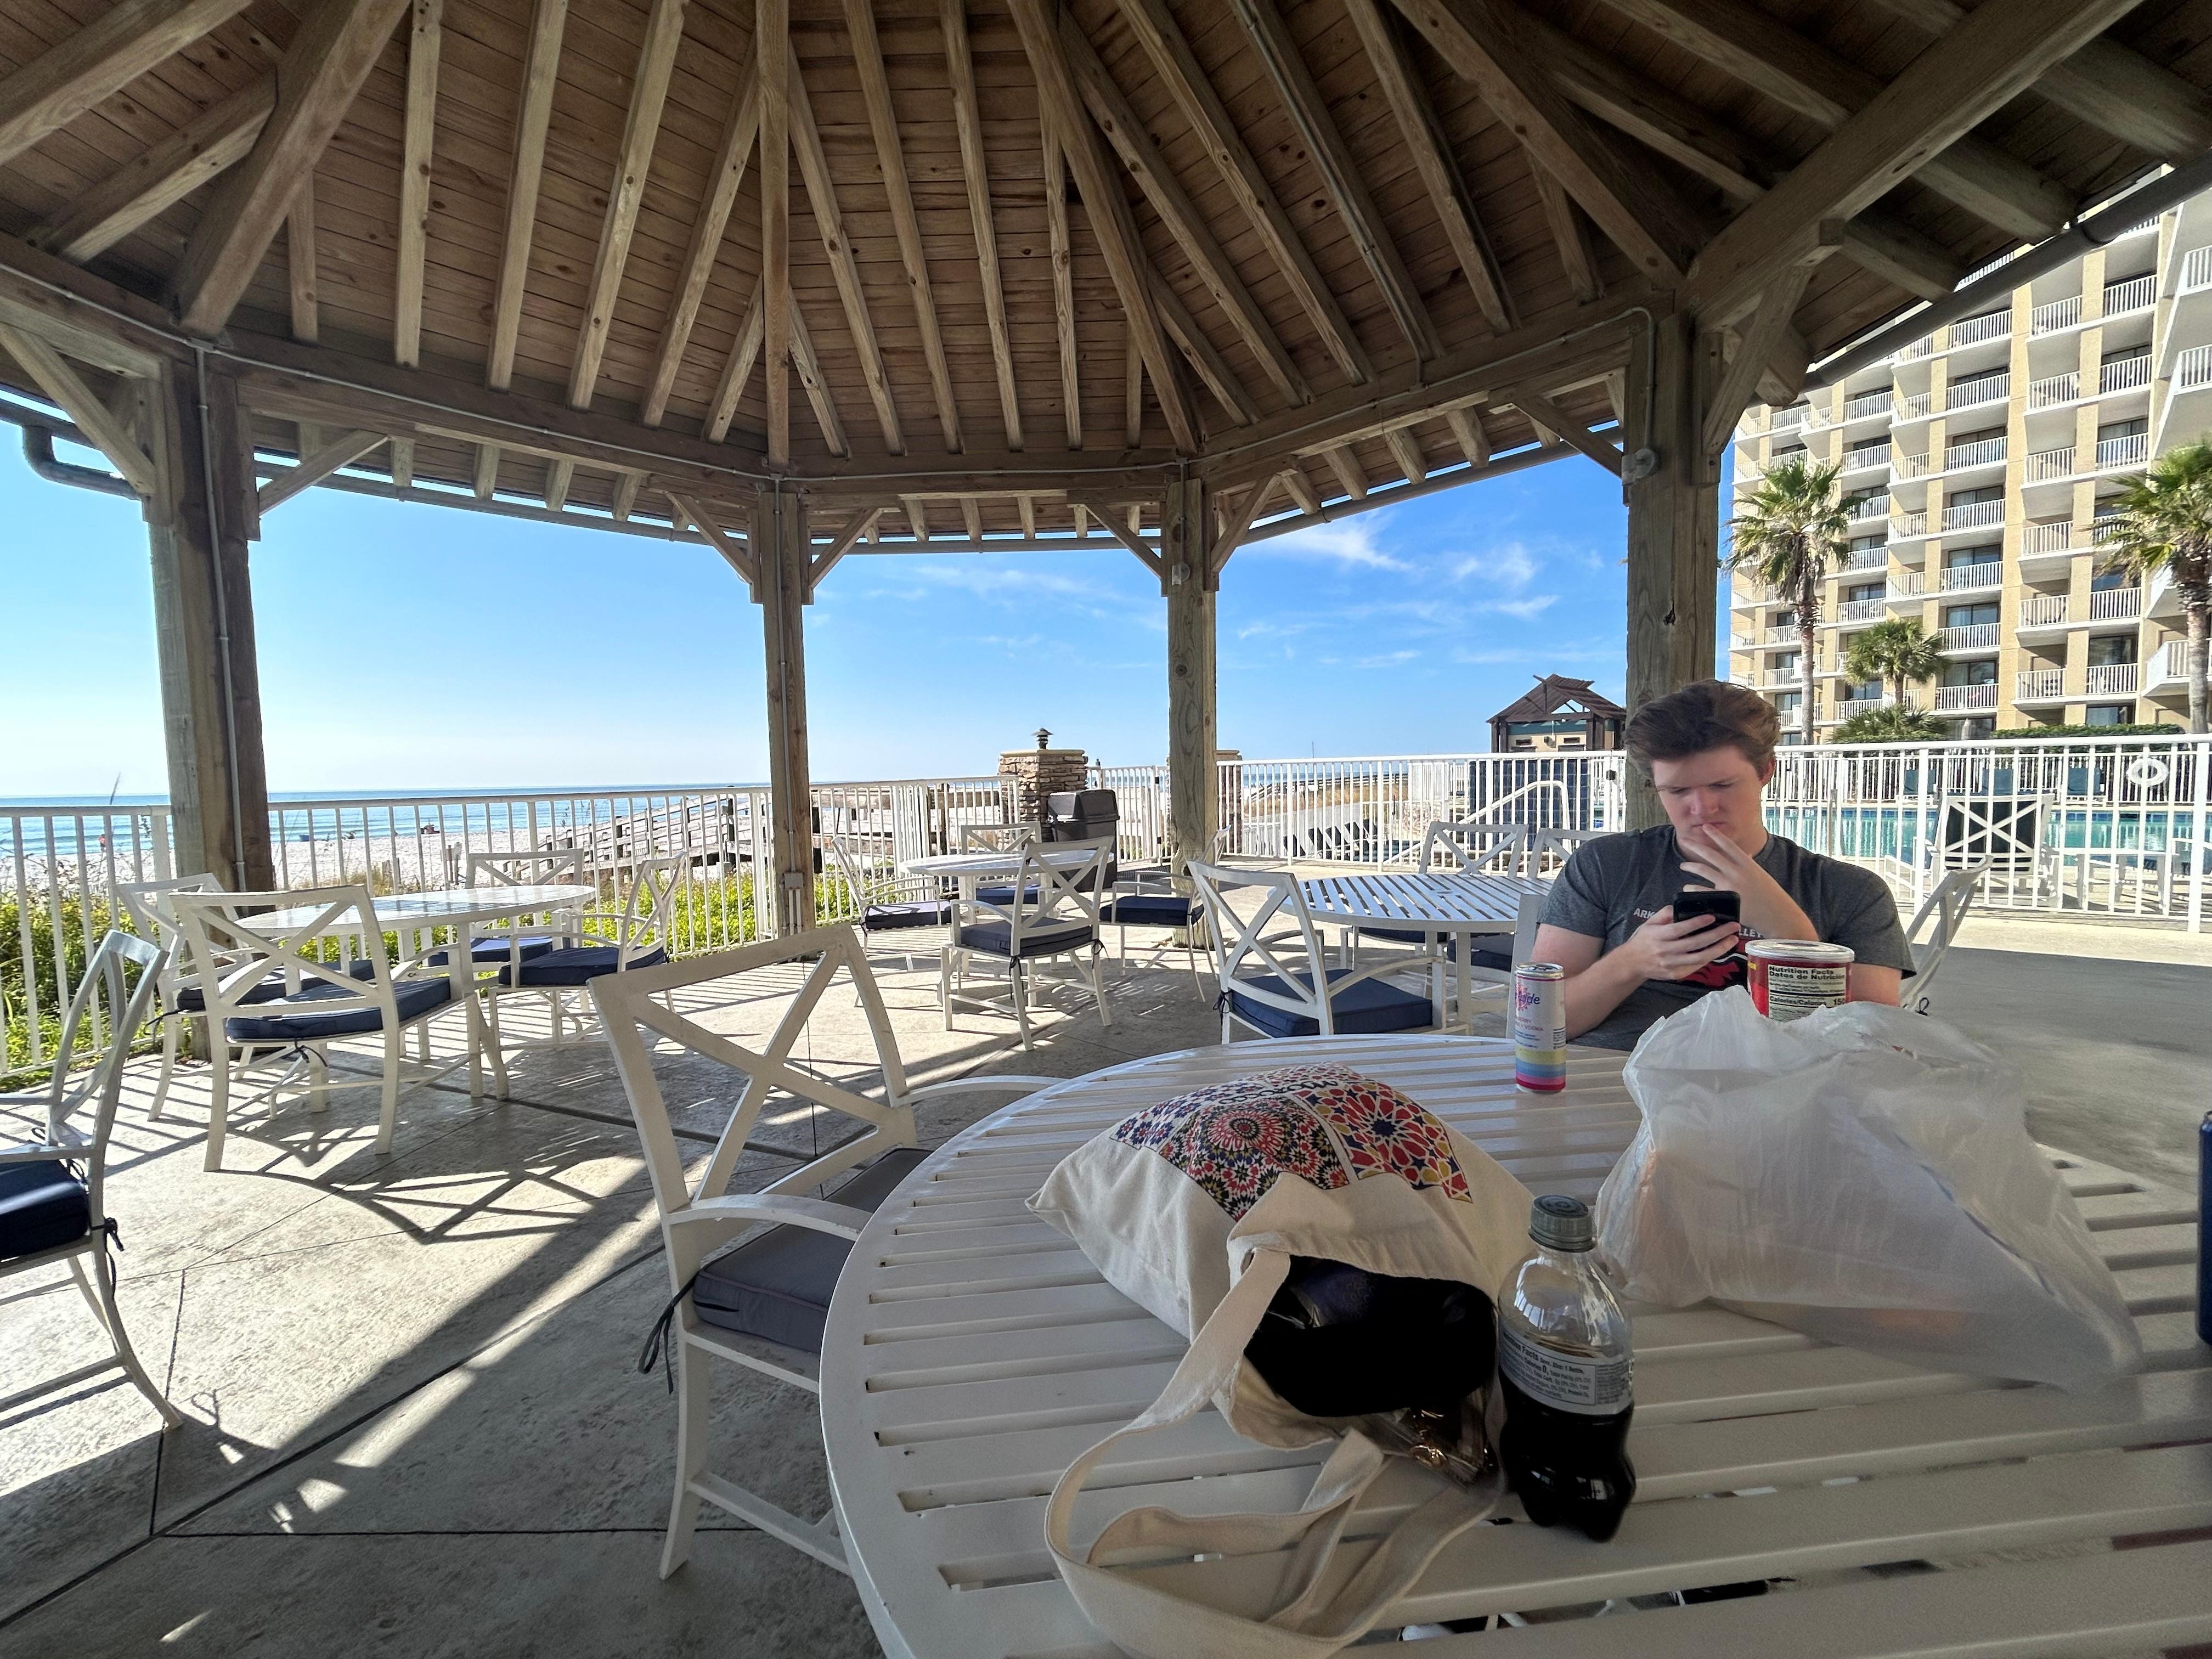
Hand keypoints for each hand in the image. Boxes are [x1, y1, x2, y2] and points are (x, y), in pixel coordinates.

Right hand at [1617, 904, 1741, 982]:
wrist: (1631, 964)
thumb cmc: (1642, 940)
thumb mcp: (1649, 923)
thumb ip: (1665, 914)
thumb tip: (1681, 907)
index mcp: (1658, 936)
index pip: (1680, 929)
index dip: (1697, 923)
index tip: (1712, 916)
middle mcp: (1666, 951)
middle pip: (1695, 943)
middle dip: (1717, 934)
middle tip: (1733, 927)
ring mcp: (1672, 964)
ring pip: (1700, 958)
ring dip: (1719, 948)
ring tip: (1732, 940)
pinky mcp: (1676, 974)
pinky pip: (1697, 966)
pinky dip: (1709, 958)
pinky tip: (1720, 950)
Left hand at [1675, 824, 1811, 941]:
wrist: (1776, 914)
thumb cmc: (1769, 894)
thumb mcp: (1760, 875)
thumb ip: (1748, 864)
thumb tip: (1744, 853)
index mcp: (1747, 864)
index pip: (1728, 845)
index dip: (1716, 834)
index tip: (1705, 826)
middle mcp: (1737, 872)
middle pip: (1711, 854)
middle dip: (1695, 846)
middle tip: (1684, 840)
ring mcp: (1729, 885)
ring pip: (1704, 869)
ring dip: (1690, 865)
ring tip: (1683, 865)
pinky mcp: (1724, 899)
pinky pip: (1702, 890)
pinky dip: (1692, 887)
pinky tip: (1687, 886)